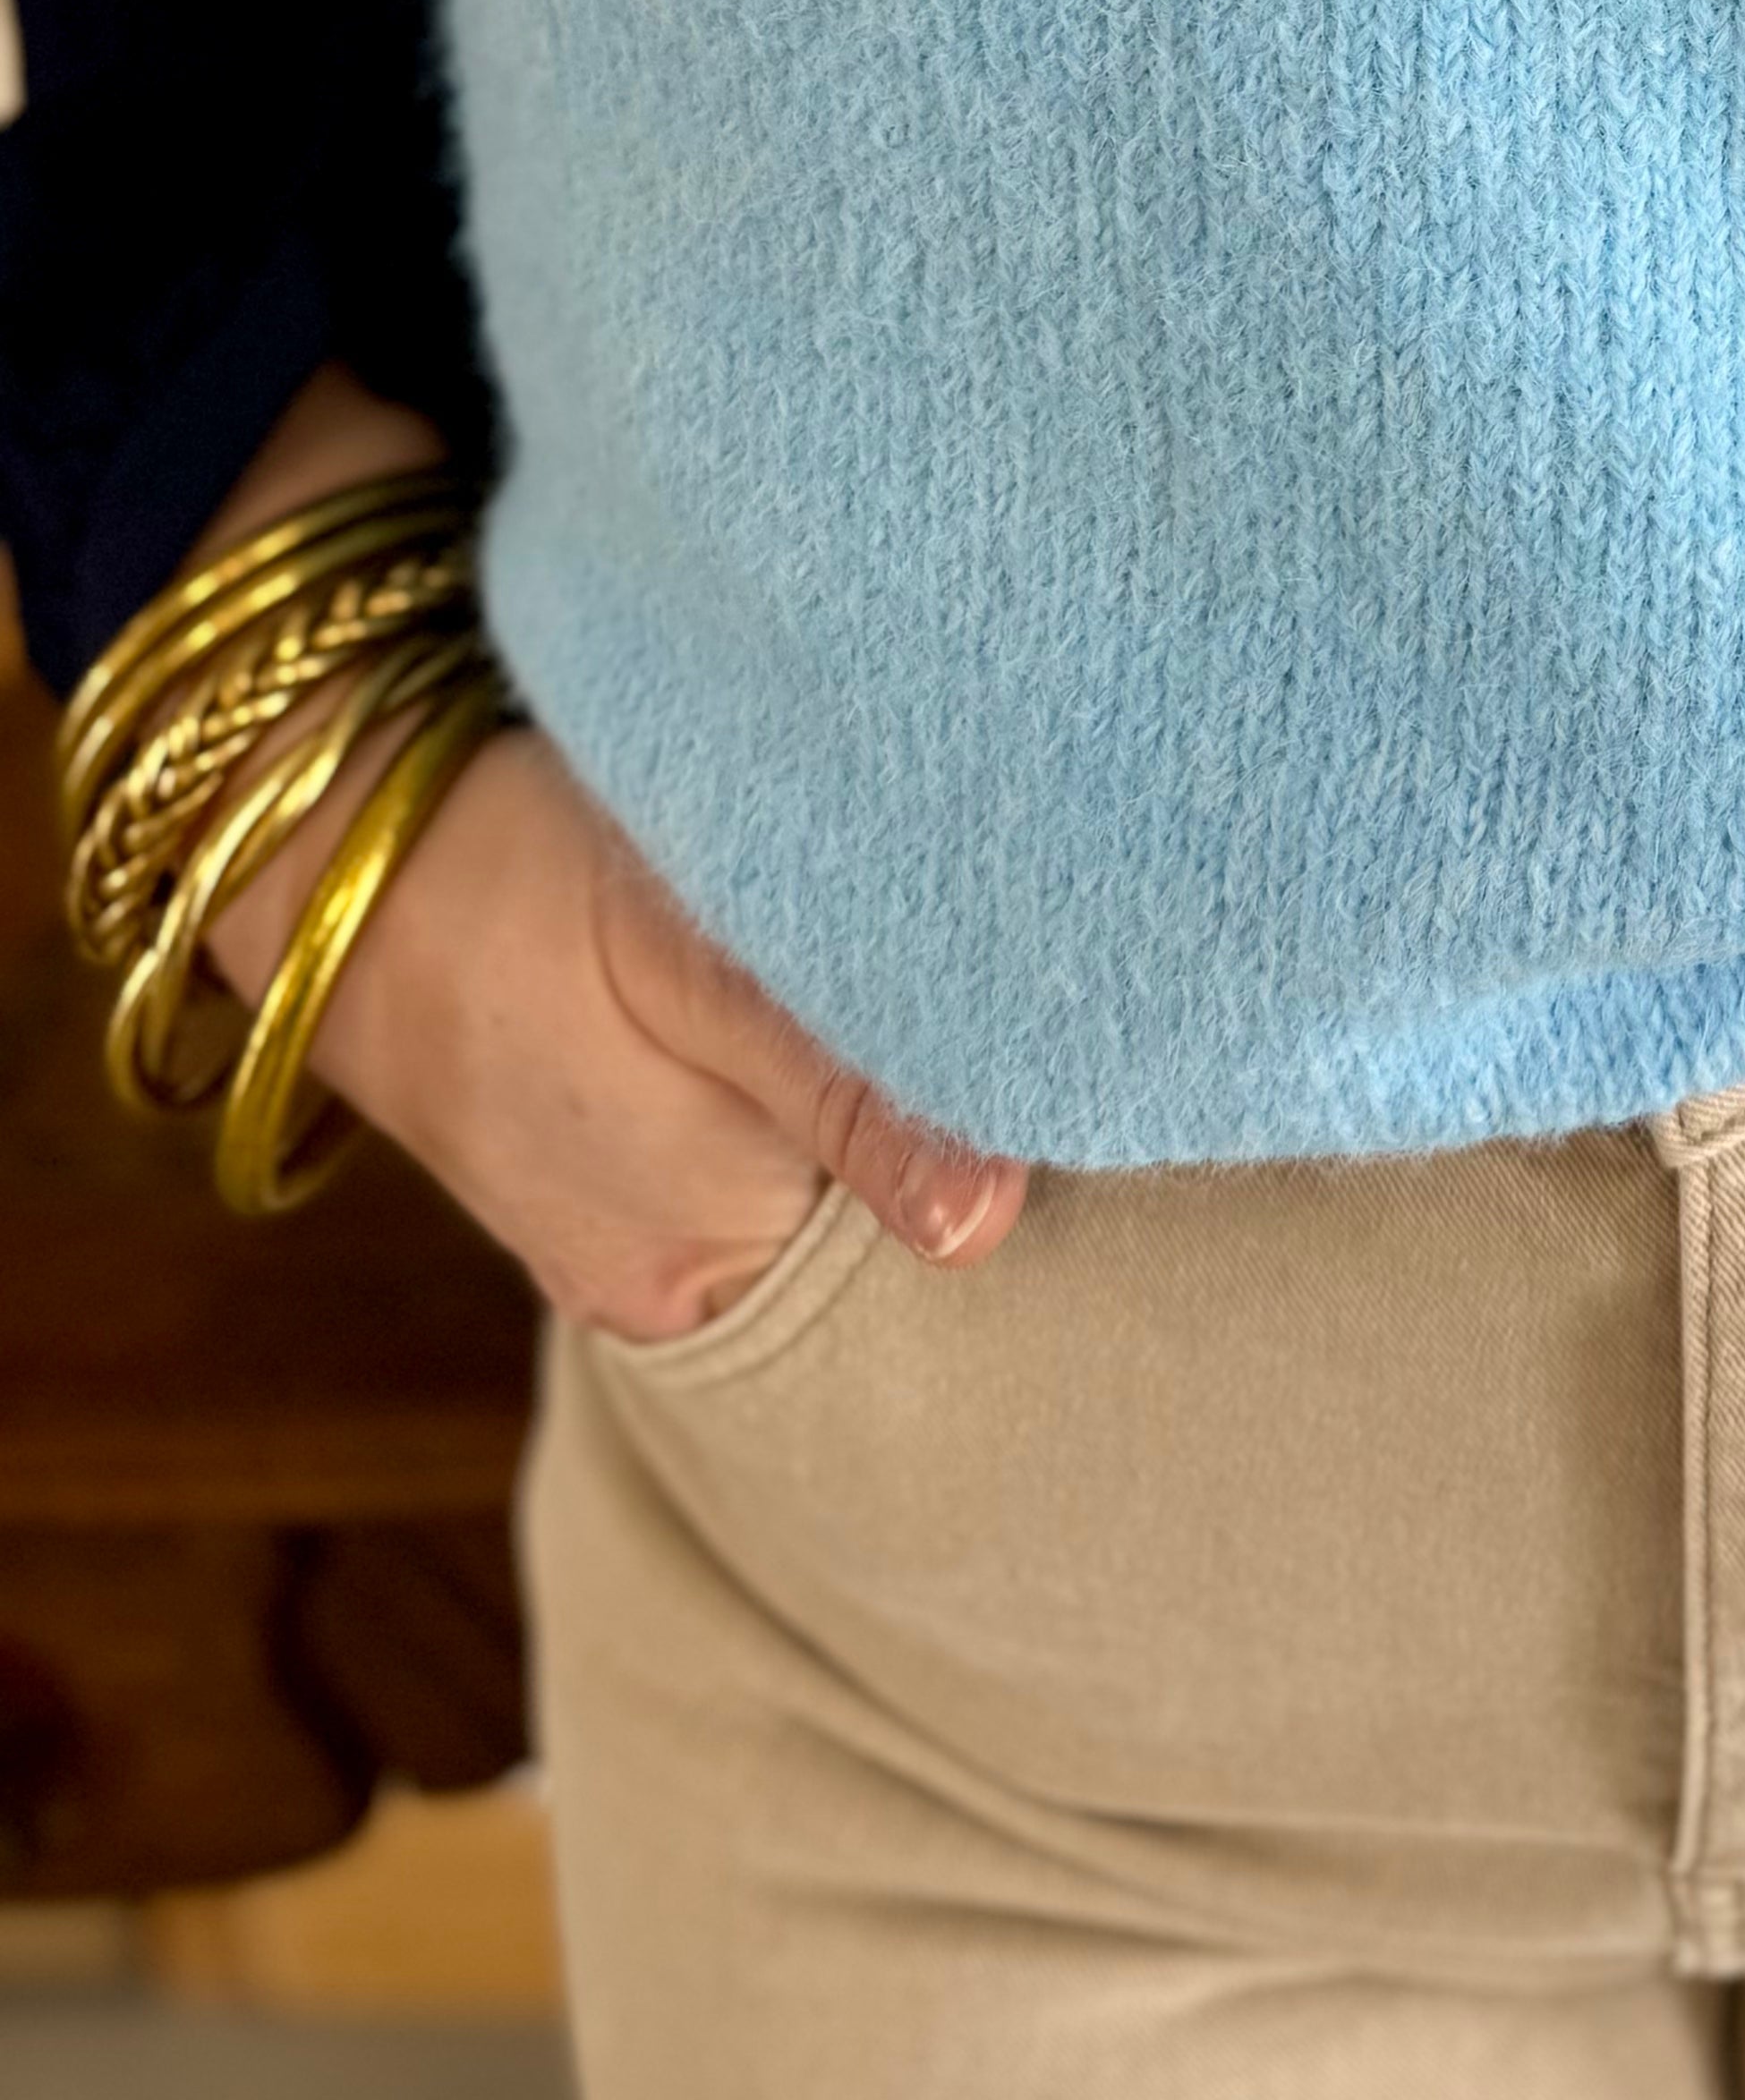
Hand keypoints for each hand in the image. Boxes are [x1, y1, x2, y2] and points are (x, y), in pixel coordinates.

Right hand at [179, 369, 1028, 1339]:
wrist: (313, 827)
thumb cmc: (499, 871)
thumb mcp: (684, 958)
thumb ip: (836, 1087)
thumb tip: (985, 1220)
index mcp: (702, 1264)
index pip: (916, 1231)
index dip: (997, 1132)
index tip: (1074, 1030)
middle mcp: (671, 1273)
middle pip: (869, 1202)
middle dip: (942, 1095)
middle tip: (1016, 962)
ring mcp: (627, 1214)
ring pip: (808, 1151)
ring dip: (865, 1059)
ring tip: (910, 945)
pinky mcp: (600, 1142)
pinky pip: (736, 1120)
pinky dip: (783, 1050)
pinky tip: (803, 961)